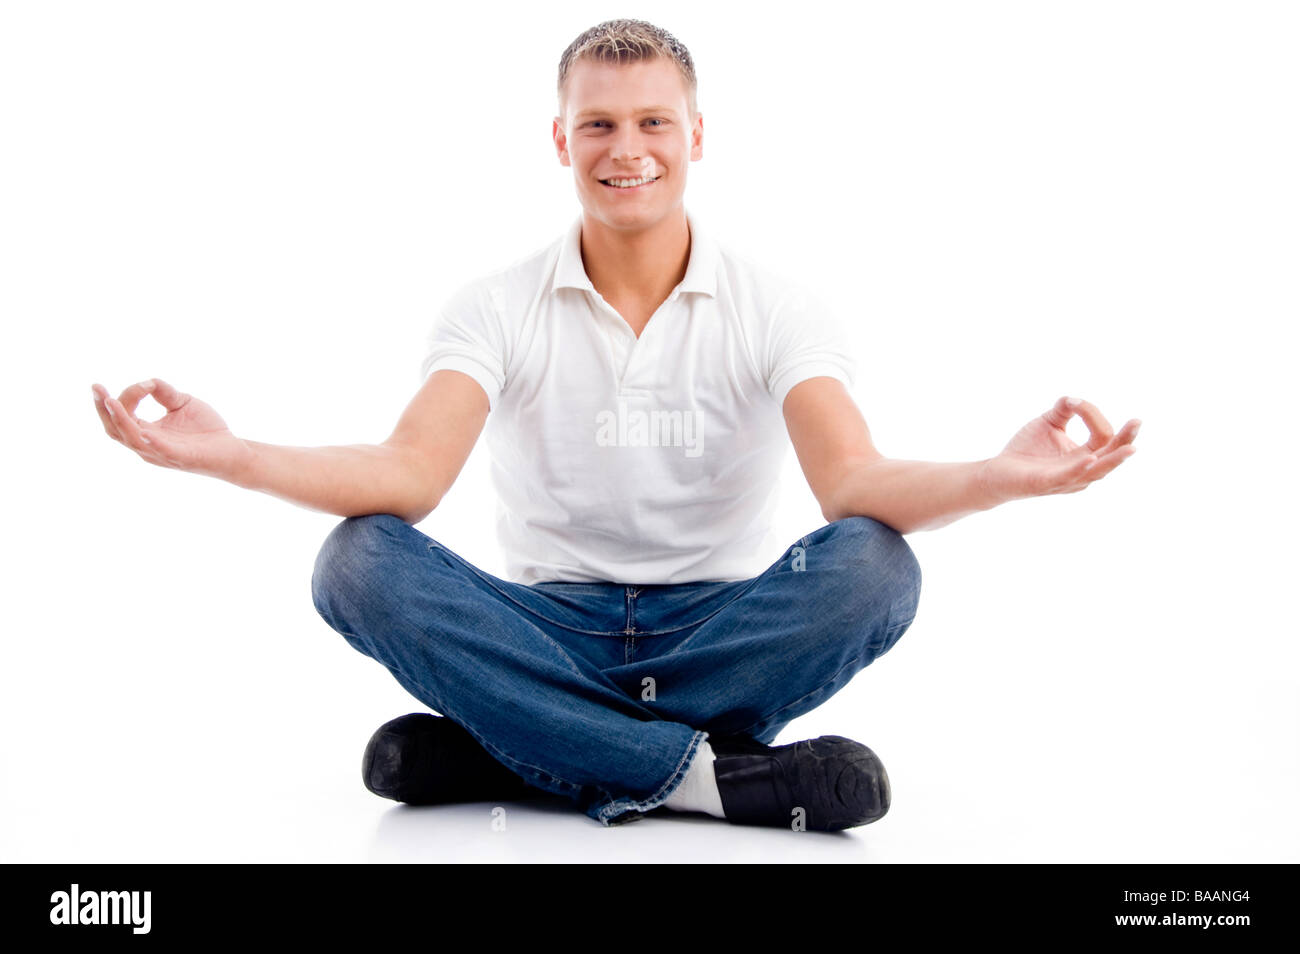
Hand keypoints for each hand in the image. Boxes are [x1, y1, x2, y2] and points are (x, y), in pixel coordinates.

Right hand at [91, 378, 254, 481]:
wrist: (234, 450)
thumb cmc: (206, 429)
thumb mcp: (182, 403)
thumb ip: (163, 392)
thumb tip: (148, 381)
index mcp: (146, 432)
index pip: (123, 415)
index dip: (126, 396)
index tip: (144, 383)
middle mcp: (148, 446)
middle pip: (116, 430)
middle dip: (103, 409)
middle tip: (96, 388)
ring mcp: (162, 454)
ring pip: (133, 439)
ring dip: (121, 420)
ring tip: (110, 401)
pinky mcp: (181, 458)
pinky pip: (162, 451)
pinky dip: (151, 442)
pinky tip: (144, 431)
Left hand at [976, 396, 1139, 503]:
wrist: (996, 470)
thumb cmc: (1026, 449)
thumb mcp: (1049, 423)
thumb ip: (1064, 409)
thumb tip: (1075, 399)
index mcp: (1085, 456)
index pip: (1103, 436)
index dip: (1094, 416)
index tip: (1075, 402)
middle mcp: (1082, 471)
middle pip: (1111, 455)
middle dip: (1125, 439)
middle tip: (1137, 421)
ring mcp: (1067, 480)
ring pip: (1098, 471)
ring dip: (1114, 459)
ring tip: (1130, 448)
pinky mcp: (1047, 484)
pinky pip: (1068, 477)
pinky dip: (1080, 468)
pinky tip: (1090, 458)